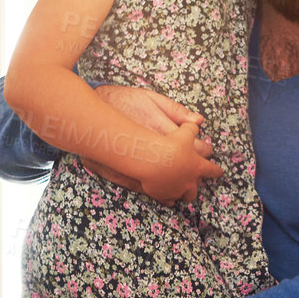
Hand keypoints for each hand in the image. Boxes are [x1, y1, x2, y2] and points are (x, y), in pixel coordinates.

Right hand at [80, 84, 218, 196]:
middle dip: (198, 172)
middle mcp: (155, 151)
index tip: (208, 151)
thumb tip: (198, 121)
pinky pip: (152, 191)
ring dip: (184, 187)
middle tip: (205, 172)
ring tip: (191, 188)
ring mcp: (142, 166)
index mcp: (163, 131)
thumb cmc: (119, 102)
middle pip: (186, 168)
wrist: (91, 115)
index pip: (193, 145)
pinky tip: (171, 199)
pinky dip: (164, 196)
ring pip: (171, 184)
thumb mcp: (149, 98)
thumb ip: (175, 110)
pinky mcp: (128, 175)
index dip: (204, 150)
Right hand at [141, 119, 222, 204]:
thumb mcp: (183, 131)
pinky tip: (169, 199)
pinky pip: (167, 200)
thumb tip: (199, 121)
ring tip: (182, 190)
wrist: (151, 158)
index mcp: (197, 166)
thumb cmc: (169, 144)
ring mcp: (176, 189)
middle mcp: (189, 181)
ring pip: (184, 196)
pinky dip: (169, 198)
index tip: (219, 171)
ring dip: (184, 192)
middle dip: (198, 184)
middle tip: (197, 181)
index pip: (211, 169)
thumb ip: (191, 126)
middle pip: (197, 187)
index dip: (215, 170)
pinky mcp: (162, 194)